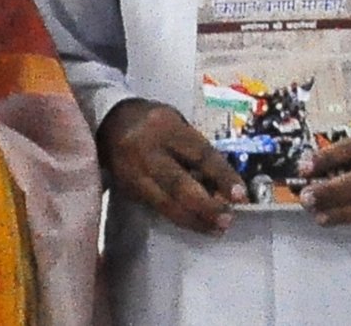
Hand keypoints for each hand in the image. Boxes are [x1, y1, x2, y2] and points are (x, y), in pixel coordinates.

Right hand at [97, 98, 244, 234]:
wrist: (110, 123)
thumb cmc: (155, 122)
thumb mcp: (177, 123)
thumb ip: (196, 149)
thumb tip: (221, 182)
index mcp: (167, 128)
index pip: (199, 154)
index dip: (221, 176)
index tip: (240, 195)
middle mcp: (149, 152)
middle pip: (178, 184)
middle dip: (205, 206)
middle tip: (227, 220)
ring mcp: (135, 174)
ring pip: (165, 203)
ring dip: (194, 219)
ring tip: (216, 228)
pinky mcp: (129, 191)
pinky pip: (156, 208)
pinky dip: (179, 218)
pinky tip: (196, 224)